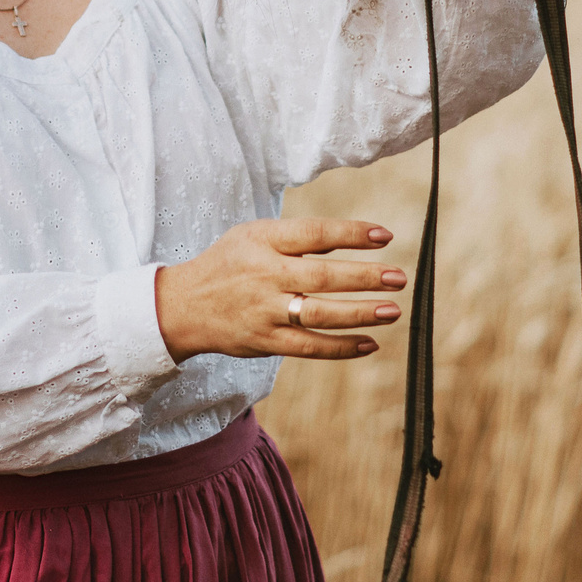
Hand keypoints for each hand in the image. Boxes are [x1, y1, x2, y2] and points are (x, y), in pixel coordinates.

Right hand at [153, 218, 405, 362]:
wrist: (183, 306)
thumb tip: (352, 238)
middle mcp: (264, 275)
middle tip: (399, 278)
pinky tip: (369, 343)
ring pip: (319, 315)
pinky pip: (308, 347)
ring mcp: (265, 311)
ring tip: (393, 311)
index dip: (351, 233)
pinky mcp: (265, 342)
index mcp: (263, 241)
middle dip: (364, 278)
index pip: (314, 234)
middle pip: (321, 277)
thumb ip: (297, 238)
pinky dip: (341, 347)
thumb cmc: (229, 264)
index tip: (385, 236)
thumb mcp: (254, 237)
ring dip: (359, 314)